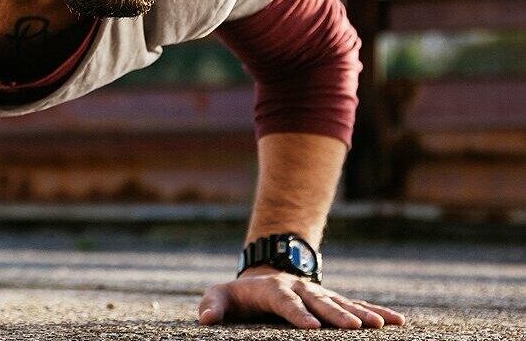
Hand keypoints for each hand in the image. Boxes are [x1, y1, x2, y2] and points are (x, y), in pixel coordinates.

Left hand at [197, 265, 405, 328]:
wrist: (262, 275)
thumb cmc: (238, 295)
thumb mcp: (220, 296)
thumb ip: (212, 305)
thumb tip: (205, 319)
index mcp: (271, 289)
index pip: (284, 301)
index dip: (296, 313)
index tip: (310, 327)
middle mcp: (299, 289)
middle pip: (319, 302)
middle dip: (335, 314)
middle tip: (354, 327)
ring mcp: (318, 294)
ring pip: (342, 303)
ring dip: (362, 313)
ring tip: (381, 326)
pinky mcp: (332, 301)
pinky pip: (358, 305)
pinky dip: (377, 312)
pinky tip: (397, 322)